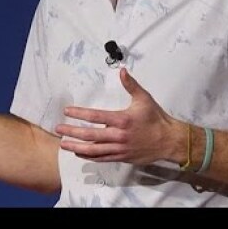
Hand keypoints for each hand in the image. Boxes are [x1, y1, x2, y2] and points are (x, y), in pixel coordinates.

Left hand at [55, 68, 180, 164]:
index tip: (67, 111)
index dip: (79, 113)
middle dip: (72, 132)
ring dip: (77, 146)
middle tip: (58, 129)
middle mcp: (118, 135)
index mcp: (122, 119)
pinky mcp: (122, 157)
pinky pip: (102, 158)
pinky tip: (79, 153)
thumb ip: (131, 85)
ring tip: (63, 144)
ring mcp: (119, 148)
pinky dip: (89, 156)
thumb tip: (122, 71)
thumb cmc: (156, 119)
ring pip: (93, 149)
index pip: (96, 116)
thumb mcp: (144, 98)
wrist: (169, 141)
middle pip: (90, 135)